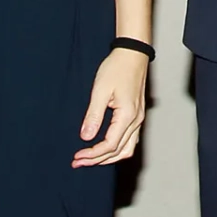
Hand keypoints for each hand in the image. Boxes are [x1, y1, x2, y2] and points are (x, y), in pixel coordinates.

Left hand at [73, 48, 148, 167]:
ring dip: (108, 157)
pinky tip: (104, 147)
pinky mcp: (137, 115)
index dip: (92, 154)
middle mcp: (136, 120)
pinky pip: (129, 140)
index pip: (109, 145)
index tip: (77, 156)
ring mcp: (139, 118)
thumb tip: (86, 137)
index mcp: (128, 116)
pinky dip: (116, 149)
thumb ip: (93, 116)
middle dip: (98, 160)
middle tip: (78, 162)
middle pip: (118, 151)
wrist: (132, 54)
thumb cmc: (117, 68)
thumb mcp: (100, 91)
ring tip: (90, 159)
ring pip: (127, 149)